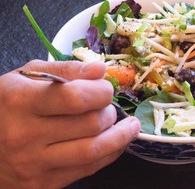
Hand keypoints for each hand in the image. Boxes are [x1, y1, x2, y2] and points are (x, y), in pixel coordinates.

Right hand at [0, 60, 139, 188]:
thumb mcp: (27, 78)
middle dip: (109, 112)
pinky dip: (110, 153)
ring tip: (129, 126)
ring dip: (120, 136)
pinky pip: (88, 168)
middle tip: (108, 106)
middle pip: (90, 124)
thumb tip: (100, 70)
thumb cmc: (7, 105)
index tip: (105, 88)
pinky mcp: (43, 182)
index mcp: (21, 101)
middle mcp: (26, 135)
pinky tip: (116, 142)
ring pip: (93, 150)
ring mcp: (34, 163)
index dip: (101, 92)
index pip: (75, 97)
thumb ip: (65, 71)